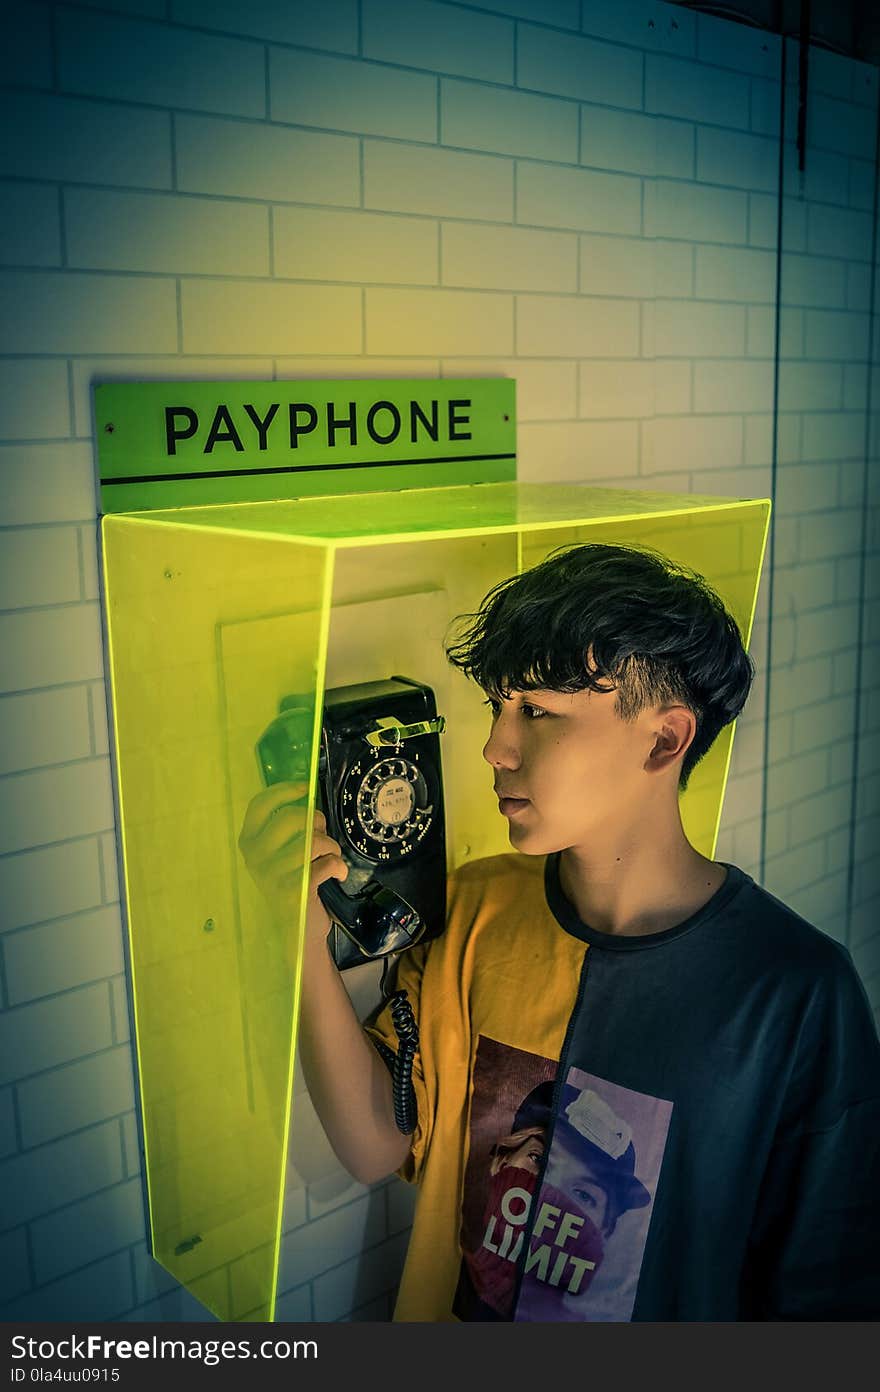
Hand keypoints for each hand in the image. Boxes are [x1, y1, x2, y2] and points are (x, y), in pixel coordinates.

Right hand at [237, 780, 347, 951]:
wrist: (297, 933)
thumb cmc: (292, 885)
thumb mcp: (281, 855)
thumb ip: (288, 829)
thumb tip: (310, 802)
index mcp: (248, 843)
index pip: (259, 805)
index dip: (284, 791)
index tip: (305, 789)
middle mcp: (254, 858)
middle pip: (291, 818)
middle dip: (317, 822)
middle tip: (324, 836)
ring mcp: (271, 876)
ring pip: (314, 841)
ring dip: (332, 847)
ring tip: (331, 857)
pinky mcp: (294, 892)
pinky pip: (327, 863)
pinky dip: (339, 866)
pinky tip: (337, 874)